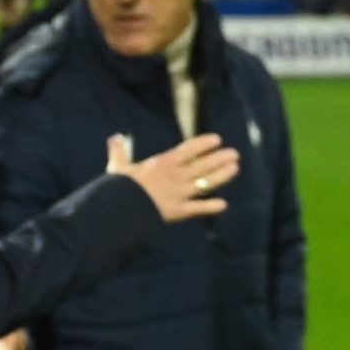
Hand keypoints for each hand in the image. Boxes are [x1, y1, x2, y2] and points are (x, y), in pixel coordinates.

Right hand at [110, 132, 239, 222]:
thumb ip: (118, 152)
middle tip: (235, 153)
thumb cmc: (118, 187)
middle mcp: (175, 176)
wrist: (119, 208)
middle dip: (219, 158)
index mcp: (162, 163)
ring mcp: (179, 193)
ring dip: (221, 175)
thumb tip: (114, 138)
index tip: (217, 139)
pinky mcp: (178, 211)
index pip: (188, 149)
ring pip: (205, 183)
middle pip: (202, 165)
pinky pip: (198, 208)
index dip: (203, 143)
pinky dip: (210, 207)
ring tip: (235, 168)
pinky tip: (223, 205)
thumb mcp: (118, 167)